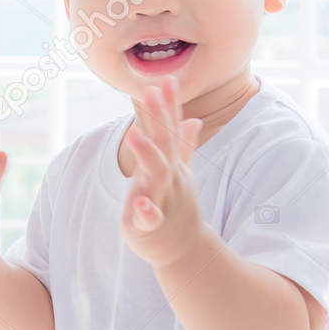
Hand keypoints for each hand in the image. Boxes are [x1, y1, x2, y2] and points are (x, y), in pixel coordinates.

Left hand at [121, 75, 206, 267]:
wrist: (185, 250)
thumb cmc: (177, 207)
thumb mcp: (181, 173)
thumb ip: (184, 145)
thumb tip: (194, 119)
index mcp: (173, 165)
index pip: (171, 130)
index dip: (168, 105)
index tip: (165, 79)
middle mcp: (170, 179)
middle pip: (165, 145)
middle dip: (158, 119)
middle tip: (149, 92)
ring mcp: (162, 200)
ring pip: (157, 176)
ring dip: (147, 154)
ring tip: (134, 134)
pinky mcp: (150, 226)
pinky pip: (150, 218)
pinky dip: (146, 210)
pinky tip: (139, 201)